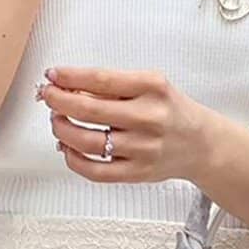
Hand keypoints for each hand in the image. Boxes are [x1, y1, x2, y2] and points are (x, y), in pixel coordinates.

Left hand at [39, 67, 214, 184]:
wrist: (200, 145)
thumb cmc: (171, 112)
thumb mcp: (150, 86)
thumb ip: (114, 86)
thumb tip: (70, 87)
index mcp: (152, 88)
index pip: (100, 79)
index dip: (69, 77)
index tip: (53, 75)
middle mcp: (148, 118)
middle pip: (89, 110)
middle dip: (59, 102)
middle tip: (48, 97)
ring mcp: (143, 148)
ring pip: (88, 142)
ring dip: (63, 130)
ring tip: (57, 122)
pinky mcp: (137, 172)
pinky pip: (96, 171)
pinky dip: (74, 160)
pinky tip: (68, 148)